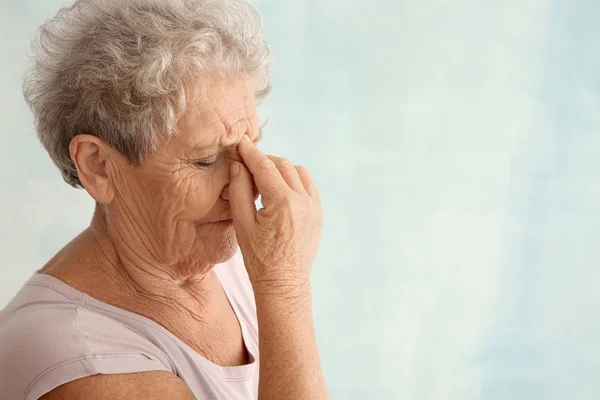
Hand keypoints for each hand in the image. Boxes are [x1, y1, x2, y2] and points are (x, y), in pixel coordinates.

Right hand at [228, 136, 322, 293]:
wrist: (283, 284)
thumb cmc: (259, 258)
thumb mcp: (242, 224)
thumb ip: (240, 190)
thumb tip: (238, 165)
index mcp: (283, 203)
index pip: (265, 167)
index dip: (250, 153)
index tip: (240, 144)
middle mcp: (303, 201)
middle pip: (283, 165)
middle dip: (264, 161)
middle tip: (246, 166)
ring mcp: (315, 207)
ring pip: (298, 172)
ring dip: (281, 169)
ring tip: (263, 180)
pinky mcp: (319, 214)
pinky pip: (308, 186)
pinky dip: (294, 180)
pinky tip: (280, 190)